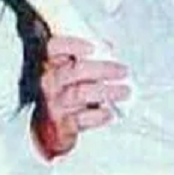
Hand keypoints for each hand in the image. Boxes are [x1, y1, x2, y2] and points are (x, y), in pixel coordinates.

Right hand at [30, 36, 129, 160]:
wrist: (49, 129)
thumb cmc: (63, 95)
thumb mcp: (69, 73)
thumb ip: (85, 59)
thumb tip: (109, 48)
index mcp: (49, 65)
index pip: (53, 48)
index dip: (72, 45)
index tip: (93, 47)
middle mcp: (50, 83)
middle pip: (75, 71)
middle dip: (102, 69)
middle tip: (123, 71)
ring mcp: (55, 104)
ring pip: (80, 94)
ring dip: (106, 91)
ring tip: (124, 91)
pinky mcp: (63, 125)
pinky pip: (82, 119)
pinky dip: (98, 116)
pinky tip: (109, 113)